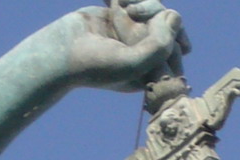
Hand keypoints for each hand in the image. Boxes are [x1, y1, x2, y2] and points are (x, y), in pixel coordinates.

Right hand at [68, 2, 189, 90]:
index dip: (172, 38)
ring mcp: (133, 35)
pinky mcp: (121, 18)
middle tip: (135, 13)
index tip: (147, 35)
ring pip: (155, 12)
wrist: (62, 51)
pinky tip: (115, 2)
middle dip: (156, 17)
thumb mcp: (134, 64)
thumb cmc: (97, 65)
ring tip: (124, 6)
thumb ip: (160, 46)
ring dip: (144, 3)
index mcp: (150, 72)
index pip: (177, 52)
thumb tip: (175, 16)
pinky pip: (138, 1)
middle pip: (168, 29)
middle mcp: (144, 54)